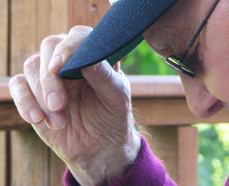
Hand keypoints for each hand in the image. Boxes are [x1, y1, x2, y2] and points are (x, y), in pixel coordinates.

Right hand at [8, 26, 140, 184]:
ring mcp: (49, 74)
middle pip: (49, 47)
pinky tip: (38, 120)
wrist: (99, 147)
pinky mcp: (32, 92)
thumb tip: (87, 59)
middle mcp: (70, 59)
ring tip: (60, 121)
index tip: (60, 66)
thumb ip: (104, 77)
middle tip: (59, 105)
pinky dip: (25, 102)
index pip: (79, 36)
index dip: (68, 47)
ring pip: (31, 66)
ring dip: (41, 95)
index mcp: (94, 55)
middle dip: (50, 78)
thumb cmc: (113, 116)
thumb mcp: (117, 98)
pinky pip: (17, 86)